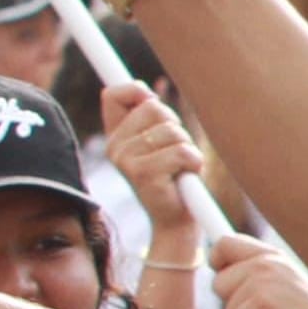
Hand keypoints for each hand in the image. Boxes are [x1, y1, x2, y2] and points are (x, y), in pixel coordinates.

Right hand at [100, 85, 204, 235]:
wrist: (176, 219)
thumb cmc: (174, 176)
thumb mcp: (161, 142)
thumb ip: (149, 117)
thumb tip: (143, 90)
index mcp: (116, 136)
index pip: (114, 95)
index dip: (136, 91)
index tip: (150, 99)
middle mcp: (115, 146)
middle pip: (155, 107)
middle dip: (176, 127)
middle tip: (174, 153)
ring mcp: (126, 160)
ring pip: (172, 130)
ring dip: (187, 148)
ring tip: (178, 168)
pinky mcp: (143, 174)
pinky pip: (182, 151)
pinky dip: (193, 162)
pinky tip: (183, 177)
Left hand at [208, 232, 307, 308]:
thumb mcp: (280, 286)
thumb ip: (254, 275)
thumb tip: (218, 271)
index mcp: (272, 255)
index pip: (225, 244)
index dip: (218, 262)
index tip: (227, 279)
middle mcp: (266, 262)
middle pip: (219, 281)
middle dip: (233, 302)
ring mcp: (263, 280)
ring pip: (226, 306)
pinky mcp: (262, 302)